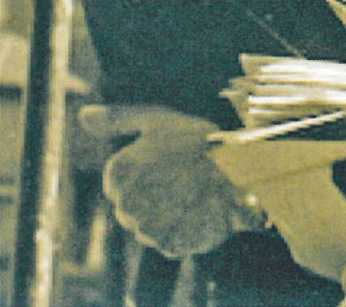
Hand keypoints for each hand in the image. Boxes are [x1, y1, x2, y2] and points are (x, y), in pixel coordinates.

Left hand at [79, 104, 266, 257]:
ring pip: (148, 228)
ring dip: (167, 216)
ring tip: (193, 197)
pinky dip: (182, 232)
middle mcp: (126, 204)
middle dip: (153, 198)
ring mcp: (147, 228)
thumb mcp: (157, 119)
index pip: (117, 186)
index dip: (144, 175)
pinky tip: (198, 214)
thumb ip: (117, 118)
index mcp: (118, 174)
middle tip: (183, 182)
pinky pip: (168, 243)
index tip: (168, 166)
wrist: (242, 171)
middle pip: (131, 210)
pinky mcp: (169, 246)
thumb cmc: (200, 141)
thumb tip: (84, 116)